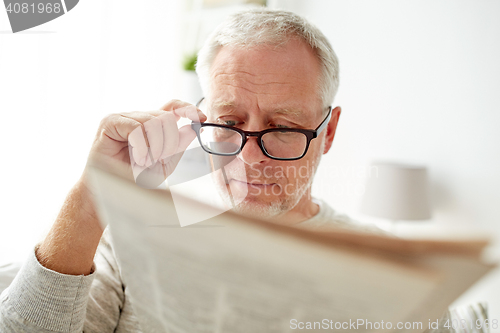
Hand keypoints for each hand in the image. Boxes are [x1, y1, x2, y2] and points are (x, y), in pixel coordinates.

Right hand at [85, 100, 206, 188]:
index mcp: (151, 125)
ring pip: (153, 122)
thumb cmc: (134, 179)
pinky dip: (141, 146)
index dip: (188, 108)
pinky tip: (138, 158)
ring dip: (155, 146)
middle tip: (159, 159)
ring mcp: (123, 117)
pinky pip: (136, 127)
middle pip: (165, 117)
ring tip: (145, 162)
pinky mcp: (110, 122)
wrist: (111, 193)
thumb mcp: (164, 164)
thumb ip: (178, 146)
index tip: (202, 118)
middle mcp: (137, 117)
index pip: (172, 106)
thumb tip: (192, 128)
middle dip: (169, 141)